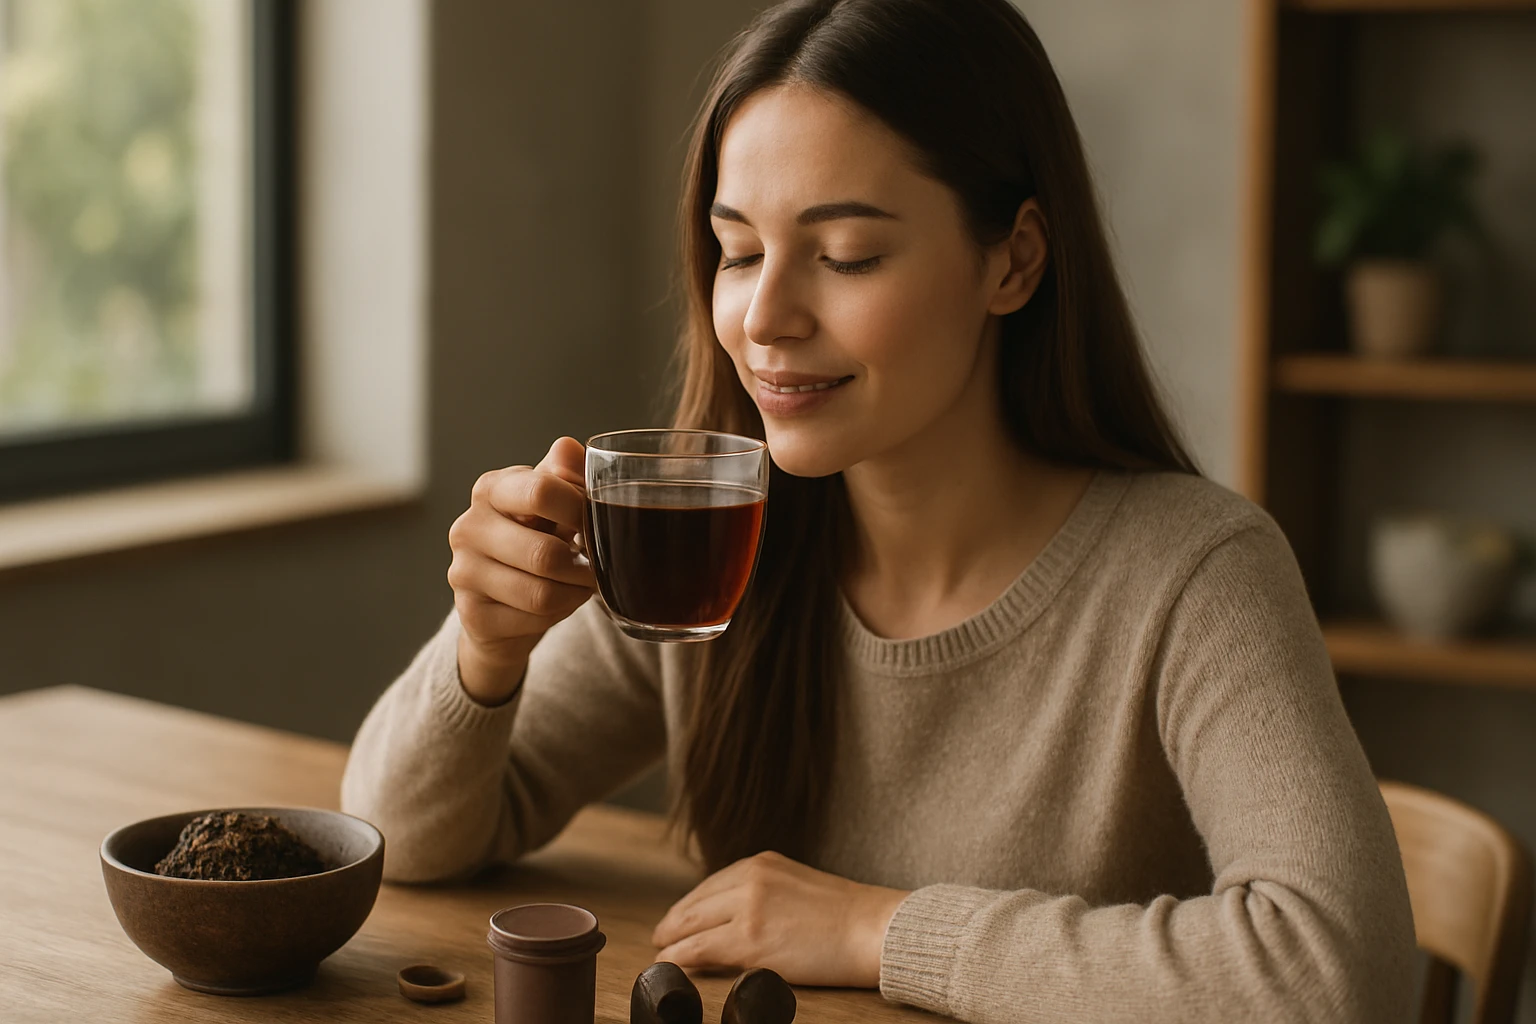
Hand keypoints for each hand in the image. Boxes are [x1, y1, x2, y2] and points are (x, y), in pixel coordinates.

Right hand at [447, 437, 595, 704]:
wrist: (503, 599)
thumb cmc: (536, 538)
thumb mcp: (552, 503)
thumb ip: (564, 475)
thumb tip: (570, 448)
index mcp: (490, 489)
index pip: (540, 491)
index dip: (581, 511)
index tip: (595, 524)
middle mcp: (468, 527)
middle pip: (545, 554)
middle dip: (584, 567)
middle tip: (596, 568)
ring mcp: (463, 572)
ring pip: (541, 594)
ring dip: (574, 594)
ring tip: (580, 585)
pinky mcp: (470, 614)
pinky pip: (532, 620)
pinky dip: (557, 615)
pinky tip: (557, 604)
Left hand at [651, 850, 909, 988]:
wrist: (873, 927)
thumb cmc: (846, 916)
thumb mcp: (798, 887)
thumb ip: (766, 893)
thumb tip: (737, 917)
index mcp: (762, 863)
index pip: (712, 884)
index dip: (691, 905)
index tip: (678, 919)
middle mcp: (750, 877)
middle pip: (696, 902)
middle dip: (674, 922)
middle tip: (660, 938)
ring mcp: (747, 907)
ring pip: (691, 924)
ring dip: (672, 940)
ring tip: (661, 954)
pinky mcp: (749, 940)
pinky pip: (700, 949)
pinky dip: (680, 957)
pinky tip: (670, 964)